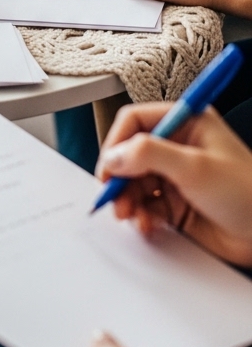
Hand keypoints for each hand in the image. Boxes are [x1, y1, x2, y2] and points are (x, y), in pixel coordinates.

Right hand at [96, 102, 251, 265]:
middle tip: (114, 195)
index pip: (135, 121)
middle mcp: (177, 148)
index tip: (109, 167)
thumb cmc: (249, 193)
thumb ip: (150, 155)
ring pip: (133, 183)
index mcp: (185, 124)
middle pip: (129, 155)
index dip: (117, 143)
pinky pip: (144, 207)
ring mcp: (175, 177)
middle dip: (119, 177)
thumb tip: (115, 155)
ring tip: (130, 214)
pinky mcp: (175, 205)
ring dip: (127, 200)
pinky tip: (147, 224)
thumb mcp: (196, 167)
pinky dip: (140, 216)